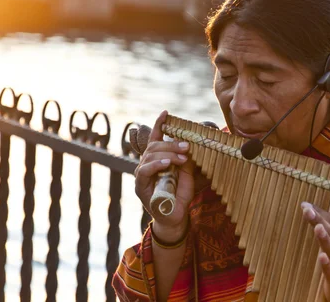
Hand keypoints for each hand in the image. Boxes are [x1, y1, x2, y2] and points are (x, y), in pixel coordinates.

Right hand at [134, 111, 194, 241]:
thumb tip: (189, 144)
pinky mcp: (140, 186)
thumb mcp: (187, 174)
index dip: (159, 124)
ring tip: (182, 157)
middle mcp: (146, 164)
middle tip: (187, 147)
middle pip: (154, 146)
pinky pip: (144, 171)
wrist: (176, 218)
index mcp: (157, 159)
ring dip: (168, 153)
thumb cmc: (180, 195)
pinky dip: (156, 165)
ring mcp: (142, 175)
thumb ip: (185, 159)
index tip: (166, 112)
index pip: (155, 138)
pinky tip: (167, 164)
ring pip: (150, 155)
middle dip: (171, 143)